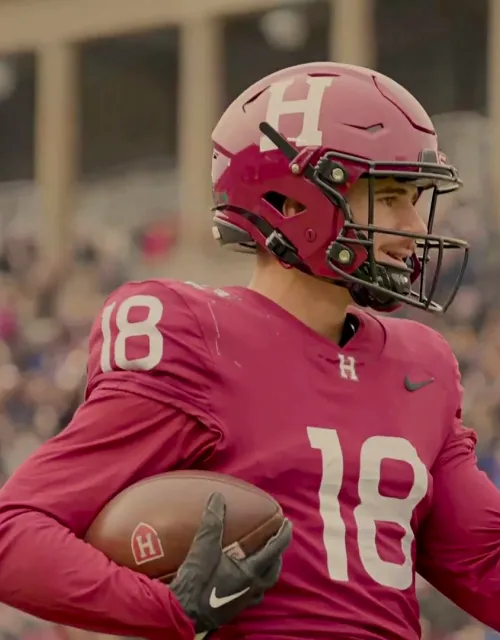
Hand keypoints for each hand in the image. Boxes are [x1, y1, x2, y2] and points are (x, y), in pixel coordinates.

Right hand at [169, 492, 291, 633]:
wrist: (183, 612)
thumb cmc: (197, 580)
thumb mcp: (204, 546)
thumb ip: (213, 521)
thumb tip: (217, 497)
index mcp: (250, 572)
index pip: (274, 549)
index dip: (283, 535)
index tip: (288, 523)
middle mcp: (252, 587)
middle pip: (273, 570)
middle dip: (277, 554)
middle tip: (275, 541)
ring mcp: (244, 600)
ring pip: (264, 584)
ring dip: (267, 570)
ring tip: (262, 558)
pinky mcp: (234, 609)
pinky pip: (251, 595)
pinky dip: (253, 583)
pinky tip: (242, 578)